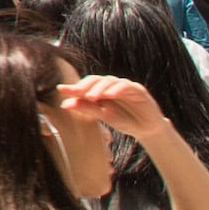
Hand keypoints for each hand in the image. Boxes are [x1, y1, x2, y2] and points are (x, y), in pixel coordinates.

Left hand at [56, 76, 172, 140]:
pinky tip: (109, 95)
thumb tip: (64, 104)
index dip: (74, 87)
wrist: (147, 129)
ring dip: (100, 88)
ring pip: (109, 81)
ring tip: (91, 96)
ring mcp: (125, 86)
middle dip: (85, 86)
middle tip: (77, 93)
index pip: (86, 84)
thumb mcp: (103, 116)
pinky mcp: (138, 89)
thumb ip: (86, 108)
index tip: (61, 89)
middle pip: (96, 80)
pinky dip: (116, 89)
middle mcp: (112, 85)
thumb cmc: (124, 121)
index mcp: (101, 90)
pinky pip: (126, 86)